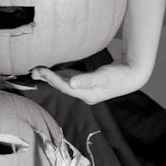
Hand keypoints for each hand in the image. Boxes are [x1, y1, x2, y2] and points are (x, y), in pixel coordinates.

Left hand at [30, 61, 150, 103]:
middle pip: (62, 86)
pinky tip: (52, 72)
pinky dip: (59, 76)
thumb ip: (88, 80)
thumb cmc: (120, 75)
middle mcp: (84, 94)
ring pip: (64, 83)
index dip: (52, 78)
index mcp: (87, 94)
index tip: (41, 70)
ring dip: (51, 77)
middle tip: (33, 71)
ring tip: (37, 71)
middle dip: (47, 78)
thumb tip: (72, 83)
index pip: (65, 86)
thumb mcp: (104, 76)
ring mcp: (85, 89)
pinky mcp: (87, 83)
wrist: (132, 75)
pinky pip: (69, 80)